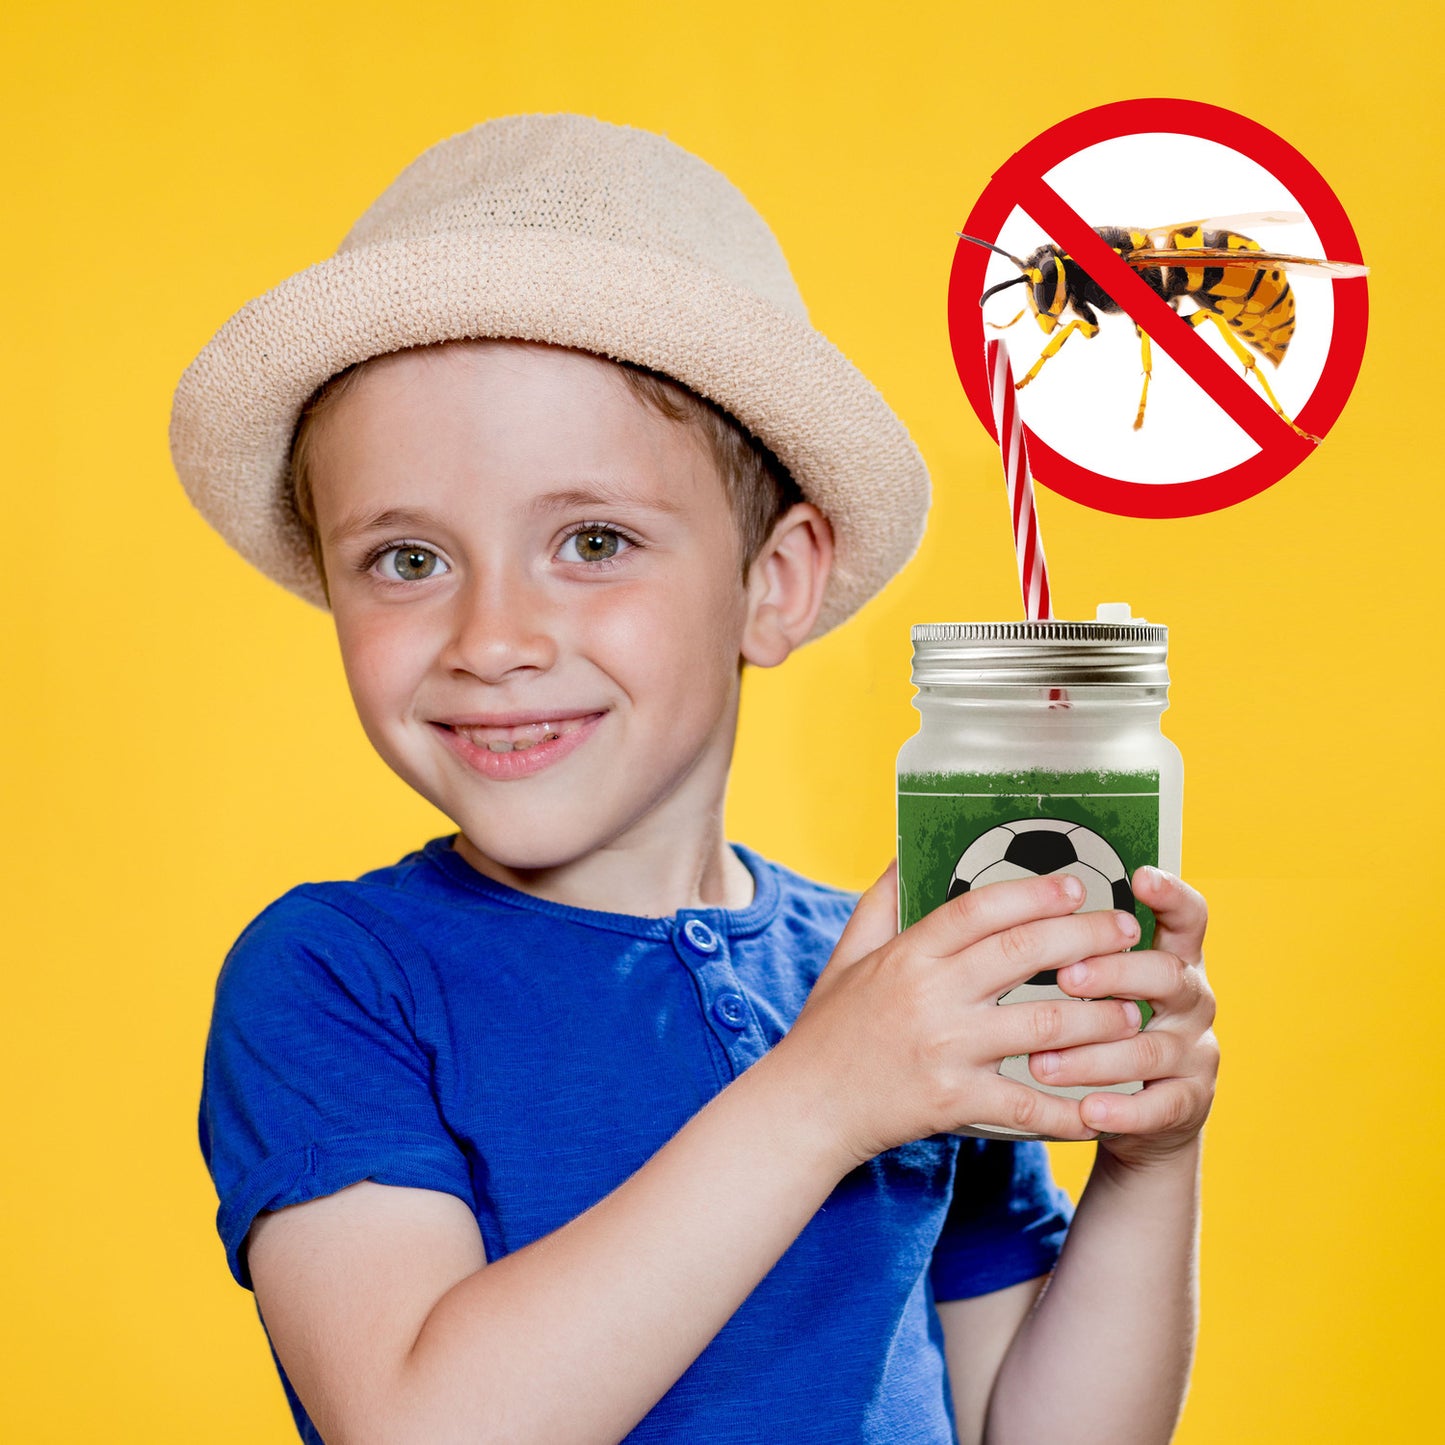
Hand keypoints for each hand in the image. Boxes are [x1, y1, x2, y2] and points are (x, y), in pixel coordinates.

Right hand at [775, 863, 1148, 1168]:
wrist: (805, 1108)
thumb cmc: (829, 1027)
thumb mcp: (848, 953)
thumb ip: (883, 900)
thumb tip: (908, 848)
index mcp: (907, 955)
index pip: (979, 908)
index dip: (1033, 891)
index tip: (1077, 885)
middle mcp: (930, 996)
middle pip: (1023, 954)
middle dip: (1086, 937)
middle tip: (1126, 932)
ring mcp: (945, 1050)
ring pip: (1042, 1025)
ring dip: (1097, 1017)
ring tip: (1130, 1012)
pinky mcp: (954, 1101)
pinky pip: (1026, 1104)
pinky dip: (1068, 1108)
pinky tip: (1101, 1104)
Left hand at [1031, 867, 1216, 1166]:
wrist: (1144, 1115)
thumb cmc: (1108, 1031)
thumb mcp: (1107, 986)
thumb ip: (1082, 949)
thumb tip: (1021, 907)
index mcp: (1174, 961)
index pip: (1188, 918)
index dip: (1172, 896)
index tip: (1141, 876)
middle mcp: (1193, 1002)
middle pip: (1167, 975)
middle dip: (1115, 973)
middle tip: (1066, 977)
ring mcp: (1195, 1054)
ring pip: (1150, 1048)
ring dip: (1094, 1055)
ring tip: (1040, 1062)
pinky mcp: (1189, 1105)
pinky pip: (1158, 1108)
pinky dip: (1122, 1110)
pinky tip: (1087, 1111)